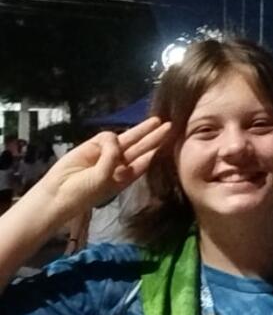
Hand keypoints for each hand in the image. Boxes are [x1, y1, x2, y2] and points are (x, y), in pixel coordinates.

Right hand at [31, 117, 171, 222]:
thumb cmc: (85, 191)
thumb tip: (114, 138)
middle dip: (154, 137)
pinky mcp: (93, 146)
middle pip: (141, 147)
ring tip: (156, 122)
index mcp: (127, 176)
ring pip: (128, 138)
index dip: (158, 151)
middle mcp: (119, 164)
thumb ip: (113, 158)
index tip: (173, 143)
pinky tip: (105, 146)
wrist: (58, 193)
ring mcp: (106, 154)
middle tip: (169, 126)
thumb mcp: (104, 178)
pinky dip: (109, 139)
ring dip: (142, 130)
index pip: (146, 160)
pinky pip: (107, 137)